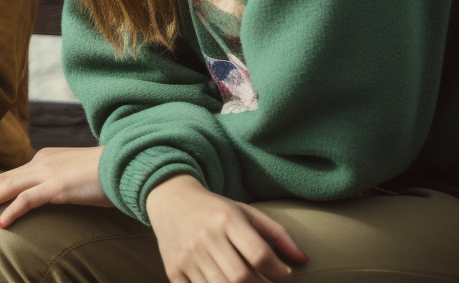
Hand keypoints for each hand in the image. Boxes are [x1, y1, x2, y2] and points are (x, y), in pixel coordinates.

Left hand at [0, 146, 110, 227]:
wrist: (128, 163)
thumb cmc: (108, 172)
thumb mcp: (78, 176)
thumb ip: (64, 182)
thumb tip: (58, 194)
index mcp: (46, 158)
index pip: (12, 173)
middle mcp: (42, 162)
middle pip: (4, 178)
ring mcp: (48, 173)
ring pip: (8, 187)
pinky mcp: (58, 187)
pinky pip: (27, 201)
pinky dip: (10, 212)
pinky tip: (0, 225)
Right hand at [147, 174, 307, 282]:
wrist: (169, 199)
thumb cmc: (214, 209)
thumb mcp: (245, 212)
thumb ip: (277, 234)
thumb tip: (303, 260)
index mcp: (226, 219)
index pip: (258, 254)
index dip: (278, 271)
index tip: (284, 274)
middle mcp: (205, 236)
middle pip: (240, 276)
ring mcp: (187, 255)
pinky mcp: (173, 269)